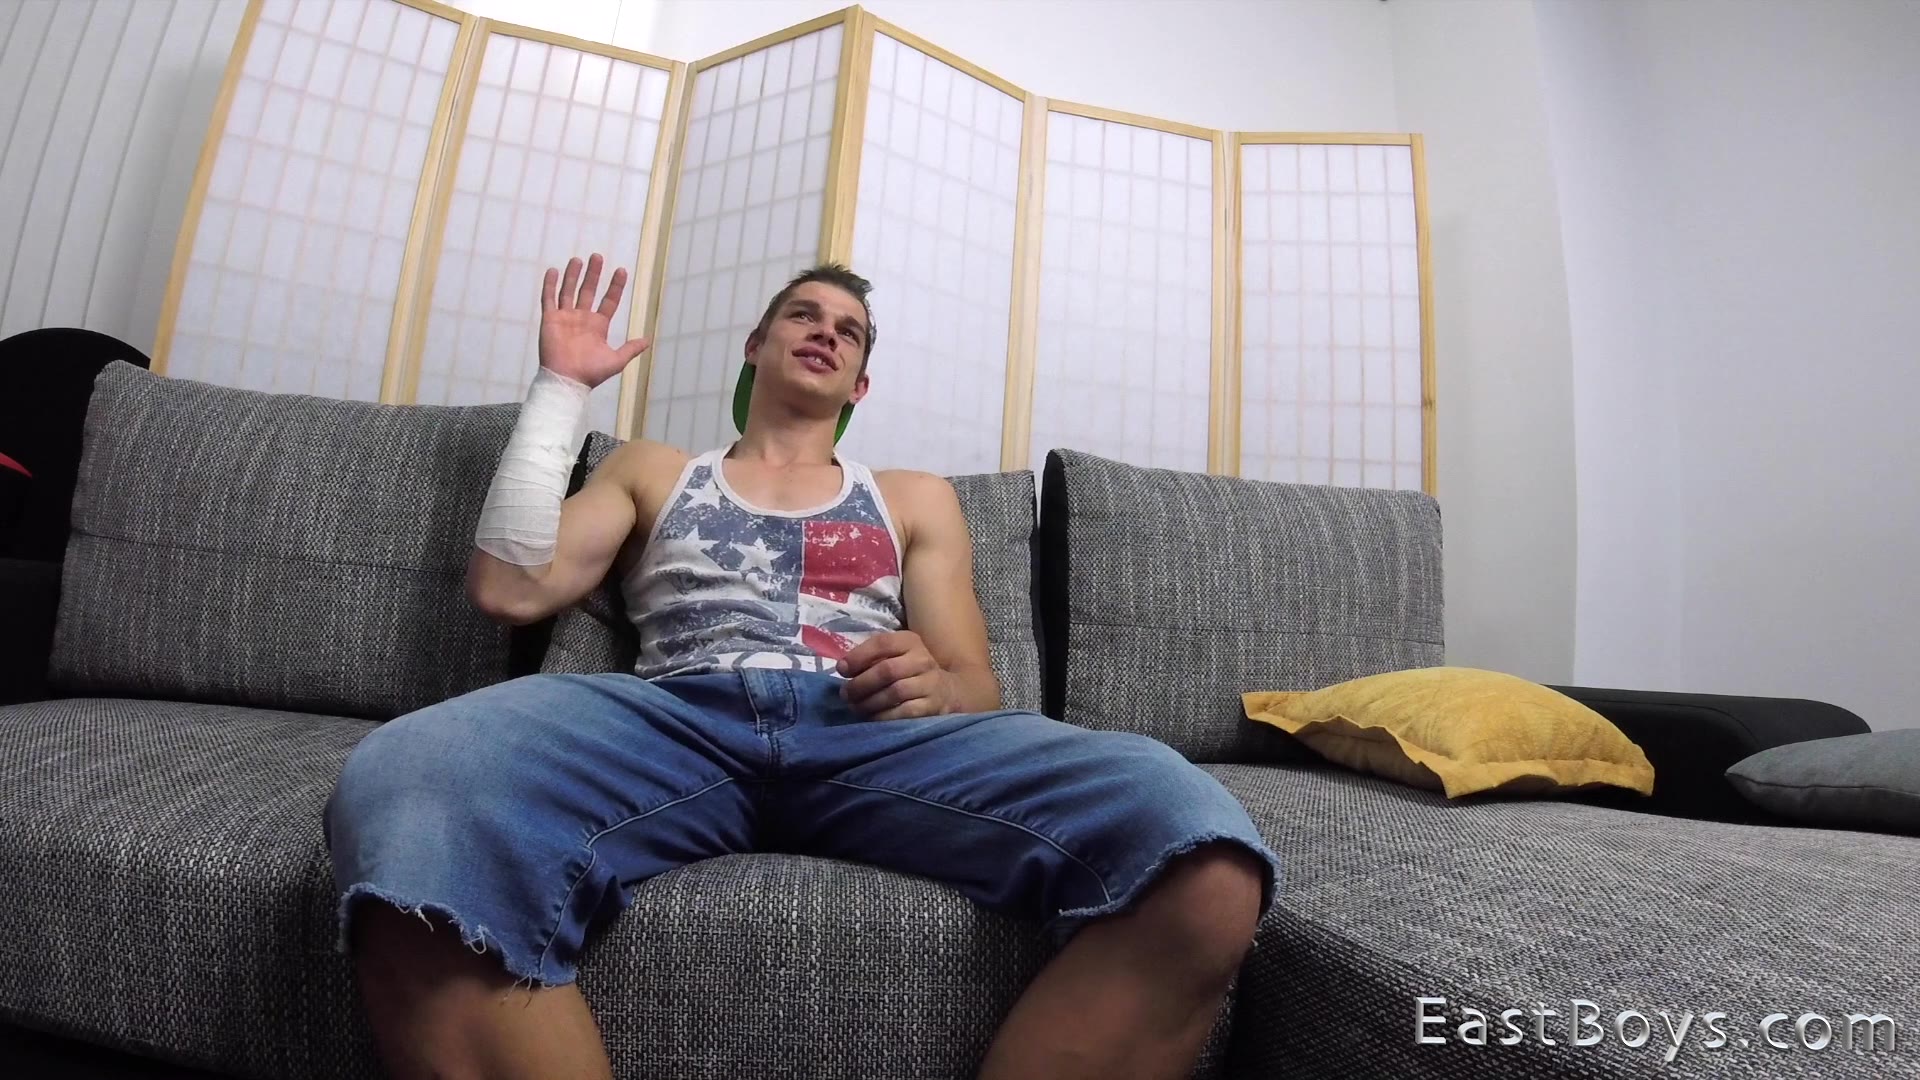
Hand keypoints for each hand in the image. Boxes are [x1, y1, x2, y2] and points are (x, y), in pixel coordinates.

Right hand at [539, 253, 651, 387]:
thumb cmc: (591, 373)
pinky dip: (551, 285)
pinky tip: (554, 271)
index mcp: (598, 326)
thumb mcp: (616, 361)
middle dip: (594, 274)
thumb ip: (630, 349)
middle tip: (598, 256)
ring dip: (573, 275)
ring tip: (578, 259)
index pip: (609, 301)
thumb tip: (648, 341)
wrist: (568, 381)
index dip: (615, 286)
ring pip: (569, 291)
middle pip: (588, 290)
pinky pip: (549, 299)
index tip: (621, 270)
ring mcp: (565, 317)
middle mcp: (582, 318)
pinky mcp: (550, 320)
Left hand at [837, 631, 955, 719]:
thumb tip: (843, 668)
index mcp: (910, 642)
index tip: (842, 670)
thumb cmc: (911, 672)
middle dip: (861, 684)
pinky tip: (873, 718)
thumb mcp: (896, 656)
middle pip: (887, 670)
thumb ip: (872, 658)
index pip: (882, 643)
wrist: (949, 692)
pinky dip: (884, 716)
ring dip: (869, 702)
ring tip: (856, 707)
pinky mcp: (932, 706)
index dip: (858, 656)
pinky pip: (904, 712)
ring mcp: (930, 683)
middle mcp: (922, 660)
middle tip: (846, 694)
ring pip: (895, 692)